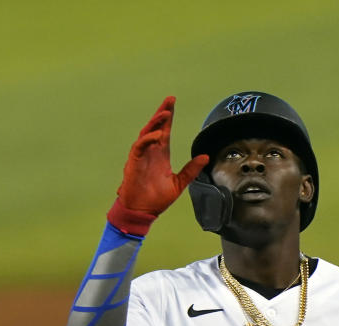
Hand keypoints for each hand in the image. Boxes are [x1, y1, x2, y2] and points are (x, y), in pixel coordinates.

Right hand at [110, 96, 208, 233]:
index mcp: (161, 155)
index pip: (165, 131)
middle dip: (162, 113)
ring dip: (155, 122)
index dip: (168, 117)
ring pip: (147, 133)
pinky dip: (147, 139)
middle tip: (170, 100)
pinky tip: (157, 135)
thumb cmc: (156, 199)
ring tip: (164, 113)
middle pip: (155, 127)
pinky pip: (139, 146)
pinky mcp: (134, 162)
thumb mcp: (179, 183)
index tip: (172, 103)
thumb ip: (191, 170)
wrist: (142, 212)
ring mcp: (141, 156)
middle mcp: (151, 152)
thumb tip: (205, 157)